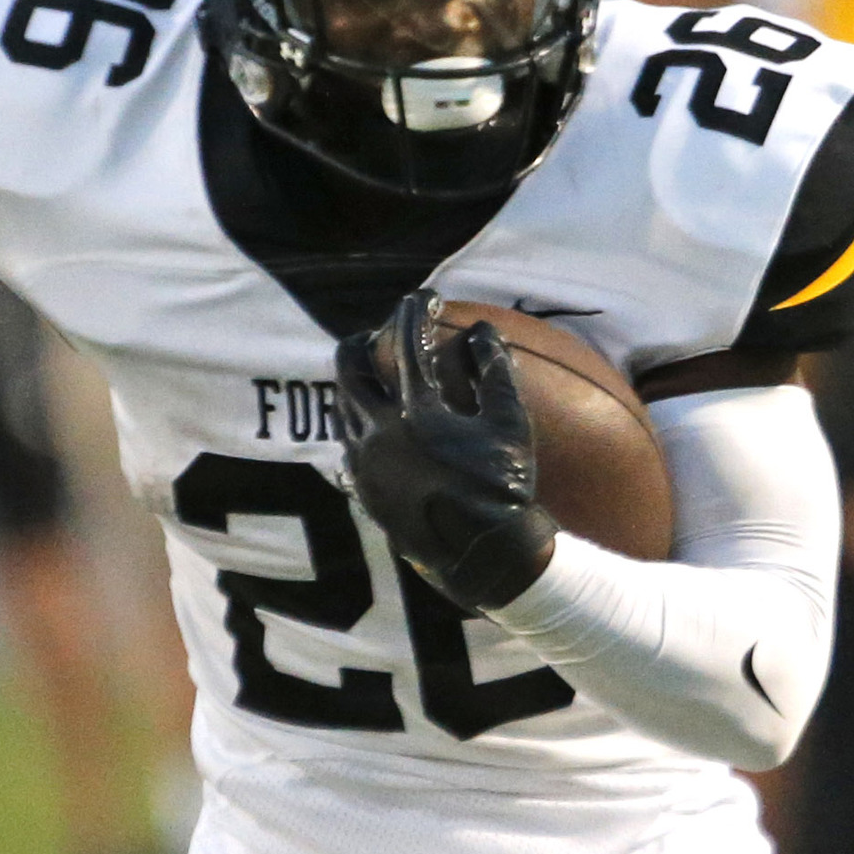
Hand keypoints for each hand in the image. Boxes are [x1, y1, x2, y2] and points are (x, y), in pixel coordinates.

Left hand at [336, 292, 554, 612]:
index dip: (415, 313)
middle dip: (361, 342)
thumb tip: (483, 330)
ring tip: (369, 375)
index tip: (426, 297)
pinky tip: (370, 424)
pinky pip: (347, 445)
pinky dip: (355, 423)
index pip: (407, 345)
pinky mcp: (363, 490)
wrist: (480, 556)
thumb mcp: (511, 425)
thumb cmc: (503, 488)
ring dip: (354, 384)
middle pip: (350, 368)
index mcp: (418, 412)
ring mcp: (366, 464)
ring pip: (342, 407)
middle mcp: (381, 433)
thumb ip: (495, 371)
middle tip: (376, 334)